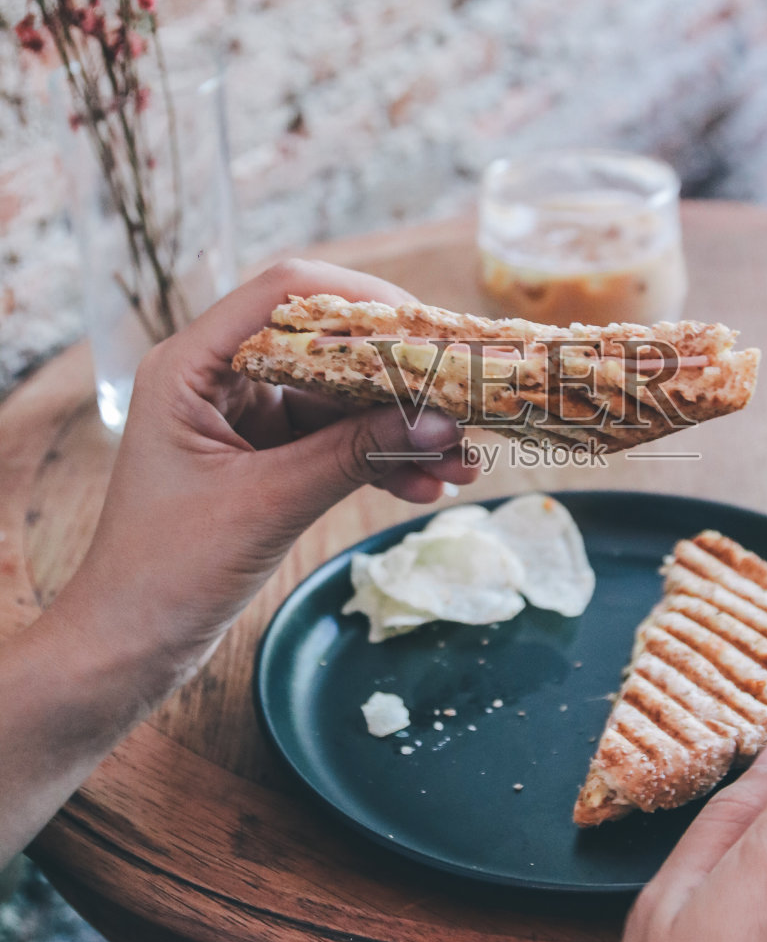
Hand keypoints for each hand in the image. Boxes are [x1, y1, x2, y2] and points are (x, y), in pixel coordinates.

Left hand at [56, 258, 479, 693]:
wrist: (126, 647)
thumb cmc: (166, 572)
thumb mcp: (266, 505)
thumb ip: (352, 456)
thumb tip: (442, 423)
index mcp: (190, 365)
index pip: (286, 294)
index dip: (364, 300)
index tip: (431, 331)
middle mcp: (216, 378)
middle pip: (327, 343)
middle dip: (401, 378)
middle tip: (465, 400)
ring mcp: (242, 418)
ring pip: (341, 399)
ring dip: (401, 427)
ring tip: (462, 463)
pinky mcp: (263, 459)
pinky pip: (337, 442)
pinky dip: (380, 460)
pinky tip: (427, 486)